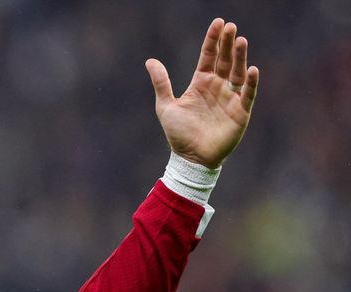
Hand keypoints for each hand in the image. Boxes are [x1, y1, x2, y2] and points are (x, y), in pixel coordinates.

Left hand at [145, 18, 258, 168]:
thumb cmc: (178, 134)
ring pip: (238, 72)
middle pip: (225, 60)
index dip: (213, 40)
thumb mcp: (166, 106)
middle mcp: (217, 87)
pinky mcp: (240, 112)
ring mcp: (230, 98)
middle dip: (228, 43)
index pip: (209, 56)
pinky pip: (247, 94)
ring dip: (240, 57)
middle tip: (231, 27)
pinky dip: (250, 82)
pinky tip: (251, 70)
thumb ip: (161, 83)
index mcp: (201, 83)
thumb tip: (150, 60)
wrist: (190, 158)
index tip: (218, 23)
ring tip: (241, 40)